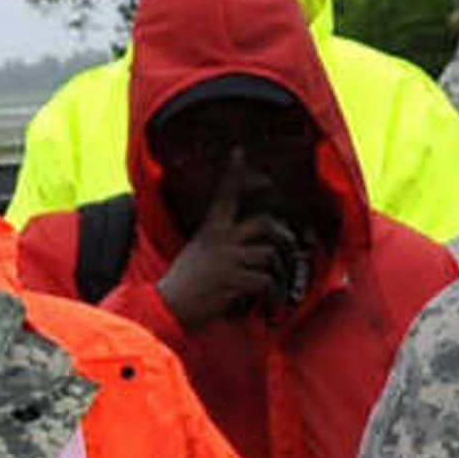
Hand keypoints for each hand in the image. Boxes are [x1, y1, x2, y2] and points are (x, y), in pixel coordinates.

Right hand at [155, 177, 300, 327]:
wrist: (169, 305)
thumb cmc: (184, 281)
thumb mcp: (197, 250)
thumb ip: (218, 241)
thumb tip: (243, 244)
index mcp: (211, 229)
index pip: (224, 194)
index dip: (234, 173)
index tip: (238, 152)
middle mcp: (221, 240)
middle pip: (264, 223)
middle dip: (282, 233)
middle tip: (289, 242)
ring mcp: (229, 260)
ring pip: (269, 254)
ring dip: (277, 270)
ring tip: (274, 284)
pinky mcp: (235, 281)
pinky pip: (266, 281)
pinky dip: (273, 295)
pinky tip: (269, 303)